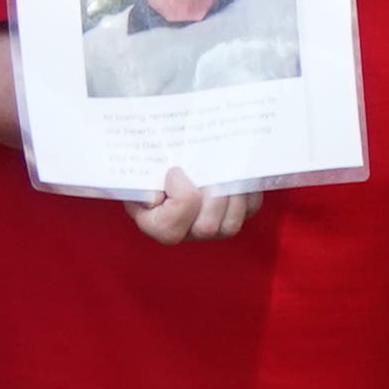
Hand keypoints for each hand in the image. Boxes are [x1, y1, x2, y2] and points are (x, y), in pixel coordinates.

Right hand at [126, 171, 261, 245]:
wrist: (172, 156)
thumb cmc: (152, 165)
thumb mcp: (139, 171)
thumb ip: (139, 183)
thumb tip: (154, 198)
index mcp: (156, 225)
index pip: (170, 225)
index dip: (179, 194)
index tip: (175, 170)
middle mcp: (186, 232)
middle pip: (206, 228)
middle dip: (211, 196)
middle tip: (208, 171)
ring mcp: (213, 228)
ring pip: (230, 225)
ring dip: (232, 195)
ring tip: (224, 172)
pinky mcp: (235, 215)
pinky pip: (249, 209)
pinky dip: (247, 191)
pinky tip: (237, 173)